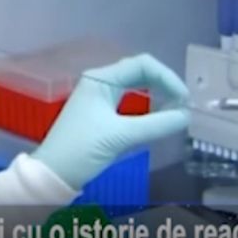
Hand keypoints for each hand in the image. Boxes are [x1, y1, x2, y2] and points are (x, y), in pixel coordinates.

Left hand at [31, 54, 189, 190]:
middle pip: (140, 71)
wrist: (52, 174)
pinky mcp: (100, 112)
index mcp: (101, 78)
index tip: (184, 99)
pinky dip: (147, 105)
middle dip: (164, 84)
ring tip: (175, 109)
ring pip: (136, 85)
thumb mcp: (120, 136)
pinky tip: (157, 116)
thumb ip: (155, 124)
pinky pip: (129, 100)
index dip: (167, 77)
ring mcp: (99, 96)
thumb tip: (186, 116)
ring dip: (157, 93)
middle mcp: (100, 81)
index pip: (142, 64)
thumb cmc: (81, 149)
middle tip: (184, 104)